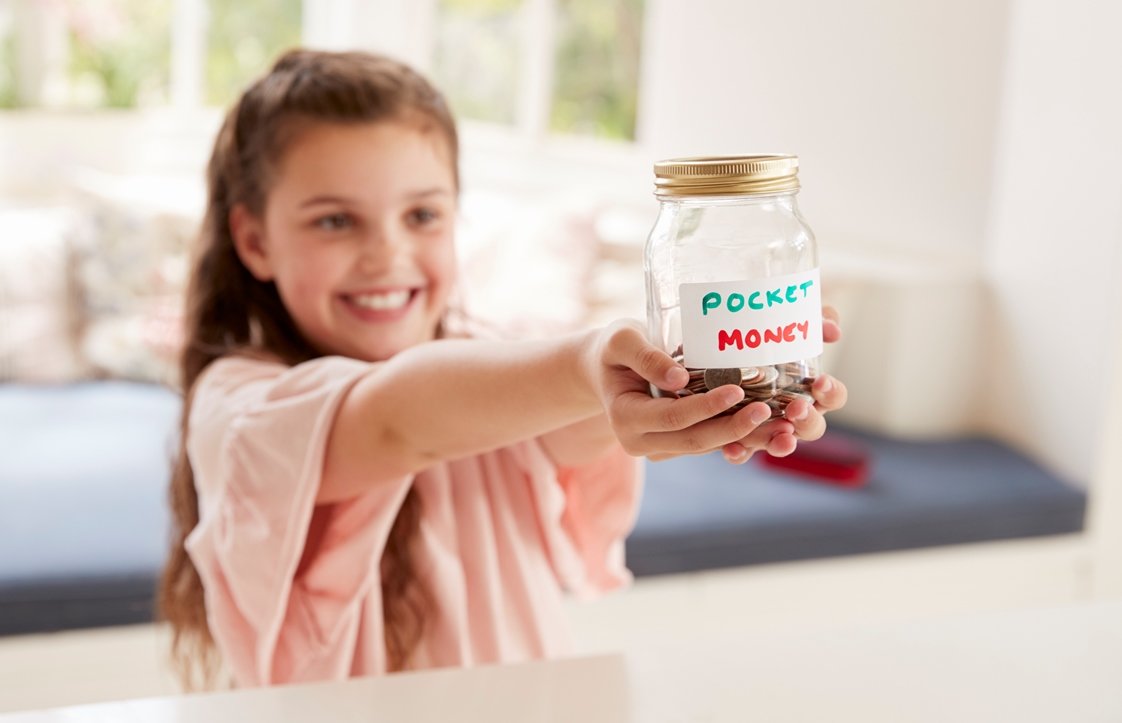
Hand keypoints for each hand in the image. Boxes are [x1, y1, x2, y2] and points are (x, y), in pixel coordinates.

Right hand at [590, 320, 774, 460]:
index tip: (737, 390)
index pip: (672, 416)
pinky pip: (709, 443)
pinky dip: (738, 435)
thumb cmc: (614, 348)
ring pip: (705, 446)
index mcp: (624, 416)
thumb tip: (679, 377)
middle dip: (733, 428)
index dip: (706, 407)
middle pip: (694, 440)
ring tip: (780, 425)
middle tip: (769, 411)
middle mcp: (639, 441)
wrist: (607, 368)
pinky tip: (767, 425)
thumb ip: (646, 356)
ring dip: (744, 438)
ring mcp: (658, 448)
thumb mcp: (622, 340)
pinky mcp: (675, 446)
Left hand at [718, 305, 848, 463]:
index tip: (821, 382)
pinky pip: (742, 451)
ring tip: (779, 440)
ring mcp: (766, 426)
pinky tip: (731, 448)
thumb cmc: (763, 336)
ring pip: (778, 443)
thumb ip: (813, 321)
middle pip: (812, 427)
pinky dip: (739, 453)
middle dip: (807, 421)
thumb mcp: (787, 323)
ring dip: (779, 443)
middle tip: (796, 408)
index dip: (832, 393)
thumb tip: (832, 329)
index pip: (833, 396)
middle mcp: (792, 412)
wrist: (715, 346)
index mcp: (810, 389)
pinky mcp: (738, 435)